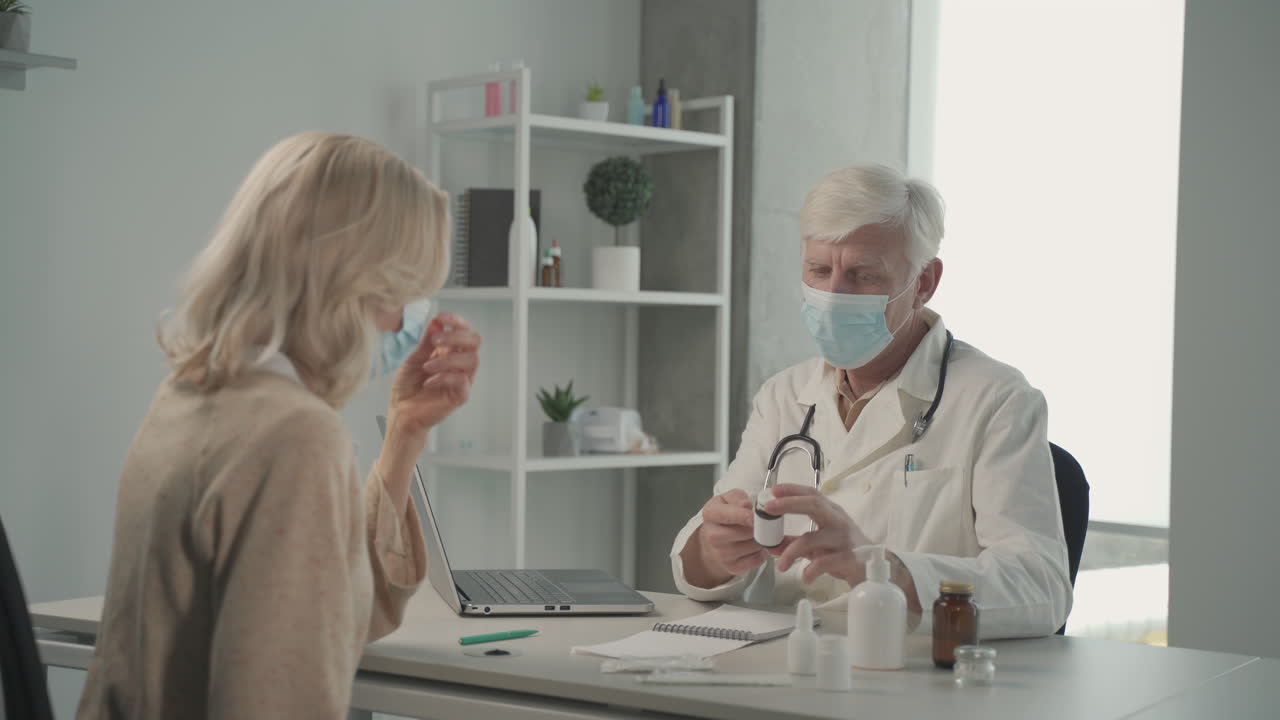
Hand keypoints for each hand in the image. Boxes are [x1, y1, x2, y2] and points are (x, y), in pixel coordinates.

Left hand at [386, 312, 480, 437]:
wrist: (401, 413)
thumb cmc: (407, 387)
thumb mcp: (413, 359)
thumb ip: (426, 342)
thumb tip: (437, 321)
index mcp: (450, 352)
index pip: (464, 331)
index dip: (456, 321)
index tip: (441, 316)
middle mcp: (459, 364)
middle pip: (475, 341)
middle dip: (456, 335)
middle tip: (435, 340)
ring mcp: (462, 380)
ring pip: (472, 360)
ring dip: (448, 358)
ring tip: (427, 366)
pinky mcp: (460, 396)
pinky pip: (462, 381)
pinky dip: (444, 377)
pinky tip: (429, 381)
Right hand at [696, 489, 768, 578]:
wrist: (714, 540)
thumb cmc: (725, 516)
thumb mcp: (728, 499)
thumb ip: (738, 498)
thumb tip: (748, 506)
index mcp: (710, 514)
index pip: (728, 515)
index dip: (744, 516)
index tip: (756, 516)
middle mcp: (712, 535)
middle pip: (744, 532)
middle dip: (758, 527)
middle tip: (762, 522)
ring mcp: (721, 554)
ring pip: (753, 546)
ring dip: (761, 539)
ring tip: (757, 533)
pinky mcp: (732, 567)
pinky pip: (757, 559)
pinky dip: (761, 552)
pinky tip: (755, 545)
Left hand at [764, 484, 865, 584]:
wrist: (873, 570)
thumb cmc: (844, 552)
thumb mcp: (819, 544)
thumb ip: (795, 543)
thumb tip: (770, 545)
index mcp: (831, 513)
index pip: (812, 494)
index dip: (792, 490)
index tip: (774, 490)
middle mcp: (838, 521)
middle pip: (814, 505)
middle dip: (789, 504)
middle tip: (769, 508)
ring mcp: (844, 539)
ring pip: (813, 538)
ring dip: (791, 551)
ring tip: (781, 565)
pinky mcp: (849, 558)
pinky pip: (825, 562)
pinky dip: (811, 570)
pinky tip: (805, 577)